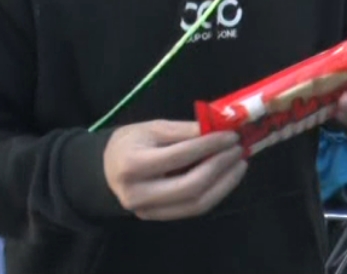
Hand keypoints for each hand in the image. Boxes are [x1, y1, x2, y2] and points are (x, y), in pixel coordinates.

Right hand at [103, 121, 246, 220]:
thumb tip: (219, 129)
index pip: (179, 156)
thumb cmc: (130, 144)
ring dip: (224, 184)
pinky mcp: (159, 218)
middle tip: (239, 150)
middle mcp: (138, 193)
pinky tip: (227, 177)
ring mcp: (148, 211)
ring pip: (195, 204)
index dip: (209, 145)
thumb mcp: (152, 127)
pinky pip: (193, 209)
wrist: (107, 170)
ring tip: (239, 164)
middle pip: (190, 187)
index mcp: (132, 165)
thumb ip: (184, 130)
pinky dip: (215, 193)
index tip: (231, 136)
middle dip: (220, 167)